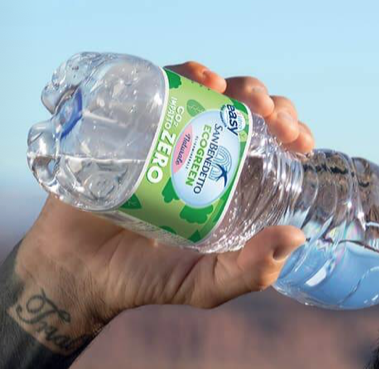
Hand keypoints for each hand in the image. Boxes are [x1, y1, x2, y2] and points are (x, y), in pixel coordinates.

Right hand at [17, 61, 313, 332]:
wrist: (77, 273)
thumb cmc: (148, 278)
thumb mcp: (206, 284)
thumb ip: (250, 272)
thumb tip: (297, 236)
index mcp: (231, 184)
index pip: (272, 147)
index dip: (292, 134)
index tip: (300, 140)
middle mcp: (204, 154)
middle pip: (248, 114)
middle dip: (271, 106)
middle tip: (277, 120)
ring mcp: (167, 135)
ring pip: (211, 94)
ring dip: (239, 87)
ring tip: (249, 101)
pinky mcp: (131, 123)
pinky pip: (160, 87)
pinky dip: (186, 74)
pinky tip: (204, 81)